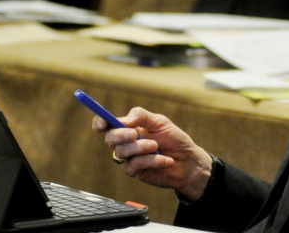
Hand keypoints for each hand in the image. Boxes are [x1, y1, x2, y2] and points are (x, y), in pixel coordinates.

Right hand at [93, 107, 212, 200]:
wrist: (188, 162)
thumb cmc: (174, 139)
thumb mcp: (160, 122)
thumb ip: (141, 116)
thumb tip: (124, 120)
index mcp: (128, 127)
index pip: (107, 124)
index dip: (99, 122)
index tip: (103, 123)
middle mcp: (125, 142)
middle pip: (110, 138)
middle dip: (120, 135)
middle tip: (134, 134)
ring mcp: (129, 158)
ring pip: (122, 152)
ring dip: (140, 147)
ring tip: (157, 146)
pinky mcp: (134, 172)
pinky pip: (135, 165)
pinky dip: (152, 160)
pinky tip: (166, 160)